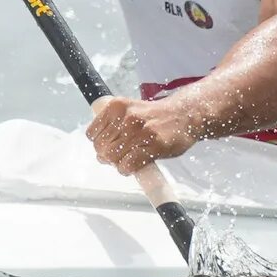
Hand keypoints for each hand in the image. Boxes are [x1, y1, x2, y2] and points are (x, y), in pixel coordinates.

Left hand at [86, 92, 200, 176]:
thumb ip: (112, 123)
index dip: (98, 144)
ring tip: (125, 161)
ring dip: (116, 164)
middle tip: (116, 158)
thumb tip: (99, 149)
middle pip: (101, 147)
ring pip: (113, 156)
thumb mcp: (129, 109)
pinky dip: (126, 169)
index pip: (92, 133)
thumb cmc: (155, 116)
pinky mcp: (154, 145)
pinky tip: (131, 166)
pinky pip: (128, 164)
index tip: (107, 146)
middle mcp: (127, 117)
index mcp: (117, 106)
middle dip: (106, 156)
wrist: (184, 115)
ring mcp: (140, 131)